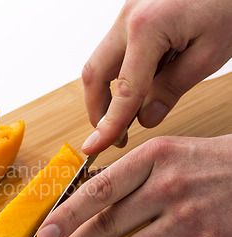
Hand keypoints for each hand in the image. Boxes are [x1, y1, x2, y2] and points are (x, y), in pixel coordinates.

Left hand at [34, 135, 231, 236]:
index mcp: (151, 160)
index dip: (67, 214)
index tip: (44, 234)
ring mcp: (188, 221)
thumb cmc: (206, 160)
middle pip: (108, 226)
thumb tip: (83, 195)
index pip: (99, 191)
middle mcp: (167, 190)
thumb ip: (126, 173)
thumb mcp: (163, 151)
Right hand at [81, 0, 231, 154]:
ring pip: (101, 63)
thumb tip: (145, 118)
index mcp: (147, 27)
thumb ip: (172, 88)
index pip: (122, 90)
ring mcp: (126, 13)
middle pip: (94, 74)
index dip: (108, 124)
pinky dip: (123, 74)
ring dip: (110, 92)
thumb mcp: (210, 53)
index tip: (95, 147)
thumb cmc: (229, 3)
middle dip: (98, 109)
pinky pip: (116, 51)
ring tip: (134, 110)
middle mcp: (127, 18)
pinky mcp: (132, 14)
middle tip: (113, 133)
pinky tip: (145, 82)